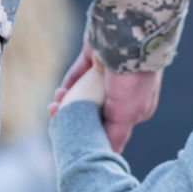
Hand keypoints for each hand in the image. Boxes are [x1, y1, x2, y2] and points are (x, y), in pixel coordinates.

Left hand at [49, 39, 163, 151]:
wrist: (126, 36)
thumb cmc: (131, 79)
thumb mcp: (126, 115)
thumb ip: (116, 135)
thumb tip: (110, 155)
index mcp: (137, 107)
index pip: (113, 126)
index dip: (94, 133)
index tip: (76, 141)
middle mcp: (124, 90)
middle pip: (96, 109)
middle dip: (78, 117)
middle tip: (59, 124)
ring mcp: (110, 72)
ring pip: (85, 92)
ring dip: (68, 101)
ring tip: (55, 107)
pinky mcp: (96, 56)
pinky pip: (78, 73)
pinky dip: (68, 84)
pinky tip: (59, 94)